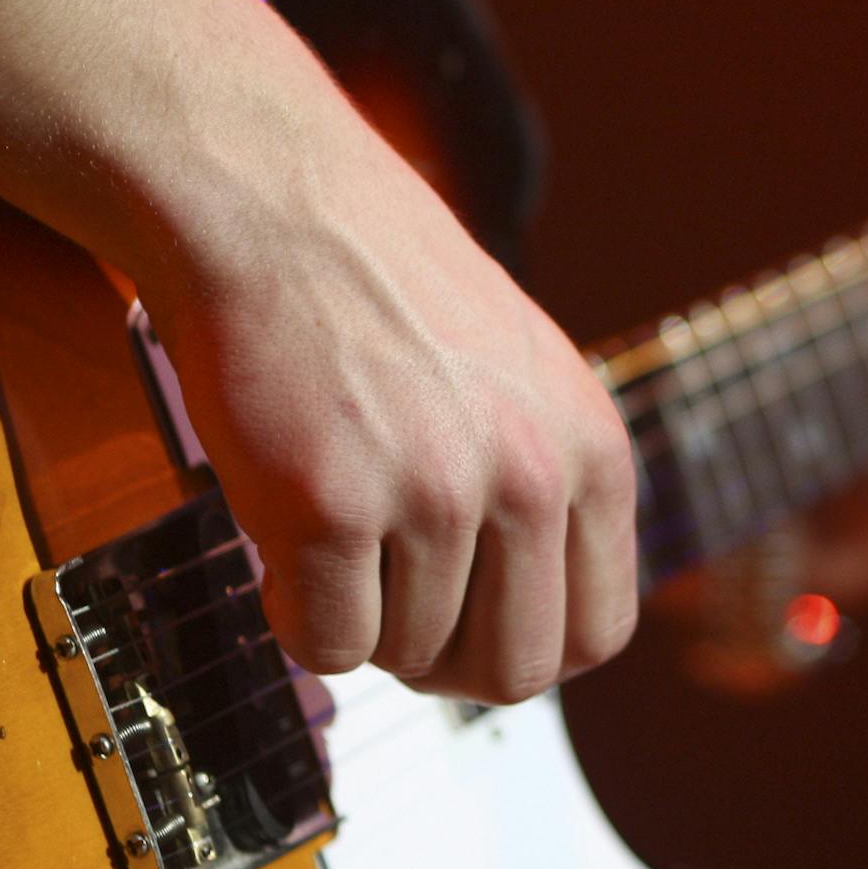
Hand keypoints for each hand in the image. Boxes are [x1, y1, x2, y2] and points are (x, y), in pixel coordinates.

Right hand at [0, 0, 637, 702]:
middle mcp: (529, 473)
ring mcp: (433, 492)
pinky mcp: (330, 503)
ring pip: (410, 657)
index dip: (525, 643)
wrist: (269, 199)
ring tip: (329, 538)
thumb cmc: (378, 279)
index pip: (598, 630)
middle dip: (447, 661)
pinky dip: (294, 617)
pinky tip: (281, 544)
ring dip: (360, 620)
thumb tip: (537, 617)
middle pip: (516, 670)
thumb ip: (544, 483)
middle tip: (392, 609)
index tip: (470, 623)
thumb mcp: (520, 373)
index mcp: (590, 445)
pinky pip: (326, 643)